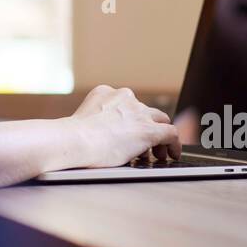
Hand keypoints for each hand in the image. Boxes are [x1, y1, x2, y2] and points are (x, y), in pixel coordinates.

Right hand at [66, 85, 181, 168]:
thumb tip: (103, 136)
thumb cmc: (72, 137)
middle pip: (145, 110)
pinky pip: (171, 133)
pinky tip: (172, 154)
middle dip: (148, 126)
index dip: (132, 119)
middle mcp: (125, 98)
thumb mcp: (82, 120)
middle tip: (148, 144)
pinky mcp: (148, 130)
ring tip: (160, 152)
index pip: (126, 103)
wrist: (75, 140)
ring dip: (161, 136)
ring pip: (161, 120)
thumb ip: (96, 122)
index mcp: (106, 92)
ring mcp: (138, 112)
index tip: (130, 132)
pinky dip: (174, 144)